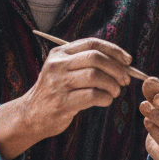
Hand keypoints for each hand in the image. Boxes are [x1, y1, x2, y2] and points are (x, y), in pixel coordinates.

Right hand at [0, 38, 132, 158]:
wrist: (30, 115)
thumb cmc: (56, 92)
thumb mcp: (64, 70)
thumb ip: (86, 63)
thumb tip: (123, 64)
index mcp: (59, 53)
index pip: (92, 43)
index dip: (114, 50)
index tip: (128, 61)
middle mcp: (57, 65)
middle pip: (96, 58)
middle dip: (116, 68)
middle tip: (125, 80)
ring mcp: (58, 84)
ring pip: (95, 76)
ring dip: (112, 84)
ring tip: (115, 92)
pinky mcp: (62, 103)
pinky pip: (92, 96)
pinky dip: (105, 98)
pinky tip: (105, 100)